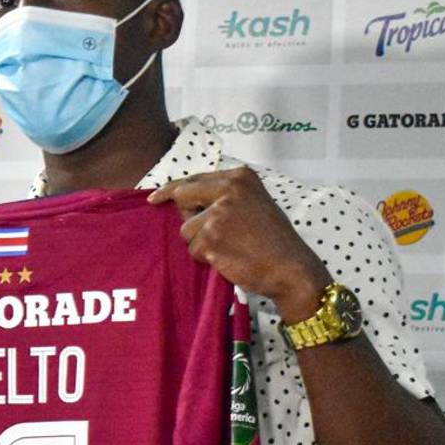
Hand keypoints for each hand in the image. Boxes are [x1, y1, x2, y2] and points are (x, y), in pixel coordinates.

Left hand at [148, 167, 331, 321]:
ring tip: (229, 247)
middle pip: (182, 196)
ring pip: (186, 229)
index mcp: (239, 176)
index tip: (154, 197)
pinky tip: (228, 257)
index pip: (194, 178)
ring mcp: (217, 212)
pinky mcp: (210, 236)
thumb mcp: (252, 203)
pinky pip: (192, 249)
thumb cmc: (272, 240)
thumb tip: (183, 198)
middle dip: (187, 217)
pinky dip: (205, 257)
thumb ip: (223, 196)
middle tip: (205, 233)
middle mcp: (228, 188)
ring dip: (200, 243)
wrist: (290, 268)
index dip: (172, 190)